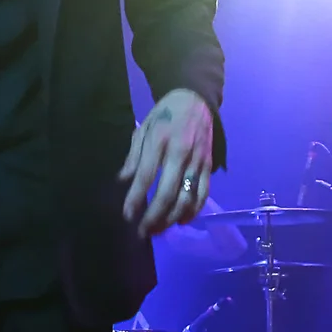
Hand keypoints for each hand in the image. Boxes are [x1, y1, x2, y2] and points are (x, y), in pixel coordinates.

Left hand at [119, 88, 214, 237]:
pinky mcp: (209, 166)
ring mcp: (197, 161)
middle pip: (167, 193)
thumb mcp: (143, 128)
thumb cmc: (164, 114)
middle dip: (154, 216)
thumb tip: (123, 180)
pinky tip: (181, 220)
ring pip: (187, 198)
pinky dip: (193, 211)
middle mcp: (180, 153)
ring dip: (172, 219)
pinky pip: (203, 194)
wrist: (196, 99)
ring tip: (158, 230)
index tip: (127, 215)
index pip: (146, 176)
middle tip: (142, 232)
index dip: (136, 198)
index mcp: (159, 140)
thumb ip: (134, 156)